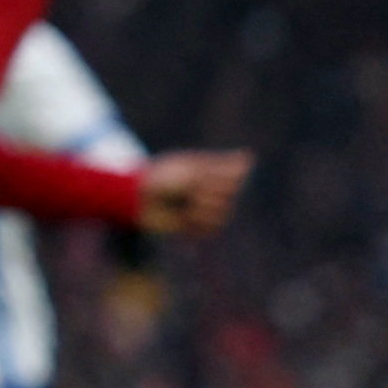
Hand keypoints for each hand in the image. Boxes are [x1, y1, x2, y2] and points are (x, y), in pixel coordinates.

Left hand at [133, 149, 252, 237]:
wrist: (139, 199)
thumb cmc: (163, 177)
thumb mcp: (191, 168)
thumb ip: (222, 167)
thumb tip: (249, 158)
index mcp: (215, 175)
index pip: (237, 179)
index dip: (219, 180)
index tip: (201, 176)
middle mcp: (216, 192)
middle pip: (230, 197)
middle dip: (206, 193)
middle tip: (187, 190)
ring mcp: (209, 210)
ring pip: (222, 214)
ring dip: (199, 209)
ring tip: (182, 204)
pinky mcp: (201, 227)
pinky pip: (212, 229)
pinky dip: (195, 223)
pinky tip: (181, 217)